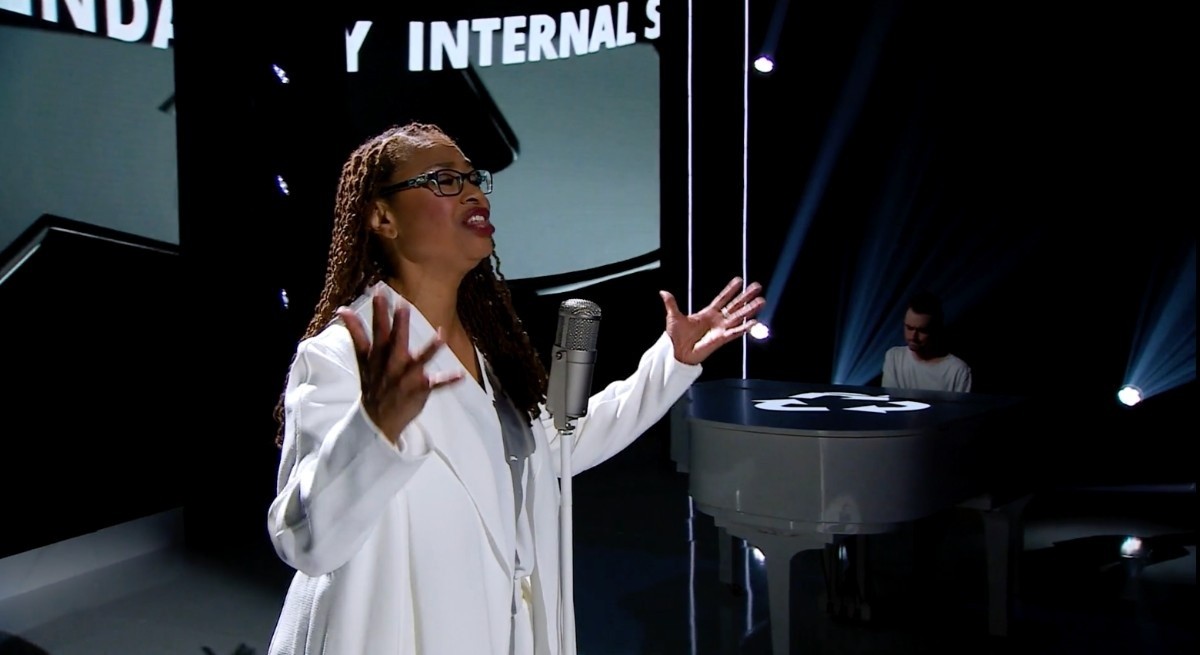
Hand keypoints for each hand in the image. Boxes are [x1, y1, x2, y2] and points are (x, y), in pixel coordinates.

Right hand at [338, 291, 462, 442]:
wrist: (376, 420)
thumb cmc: (373, 382)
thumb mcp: (362, 359)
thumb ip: (355, 333)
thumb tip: (342, 309)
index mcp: (378, 355)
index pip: (376, 330)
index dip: (377, 311)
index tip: (379, 291)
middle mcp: (391, 365)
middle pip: (395, 342)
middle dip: (399, 325)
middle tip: (403, 305)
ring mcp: (405, 378)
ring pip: (418, 362)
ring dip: (429, 350)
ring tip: (441, 336)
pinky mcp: (419, 391)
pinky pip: (435, 385)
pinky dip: (447, 381)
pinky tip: (460, 375)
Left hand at [659, 277, 764, 364]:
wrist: (677, 353)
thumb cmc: (676, 337)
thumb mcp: (673, 317)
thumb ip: (672, 304)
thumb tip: (663, 292)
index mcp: (707, 313)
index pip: (722, 299)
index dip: (730, 290)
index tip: (739, 280)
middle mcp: (717, 320)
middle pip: (735, 305)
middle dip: (746, 296)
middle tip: (757, 286)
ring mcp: (721, 329)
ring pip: (739, 317)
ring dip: (750, 309)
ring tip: (762, 301)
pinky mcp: (721, 339)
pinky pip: (735, 332)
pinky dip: (744, 328)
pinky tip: (754, 322)